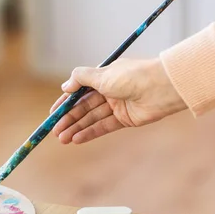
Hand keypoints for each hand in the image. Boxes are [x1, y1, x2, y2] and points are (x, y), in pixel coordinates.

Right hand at [50, 58, 186, 143]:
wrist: (162, 88)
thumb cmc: (133, 77)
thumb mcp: (102, 74)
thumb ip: (81, 79)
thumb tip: (65, 86)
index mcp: (103, 77)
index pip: (79, 91)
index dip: (65, 102)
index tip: (52, 114)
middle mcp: (109, 91)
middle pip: (84, 107)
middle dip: (69, 119)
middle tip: (55, 131)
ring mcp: (117, 106)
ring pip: (92, 118)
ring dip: (76, 128)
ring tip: (62, 139)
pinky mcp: (125, 119)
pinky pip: (103, 127)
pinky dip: (90, 133)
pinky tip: (77, 139)